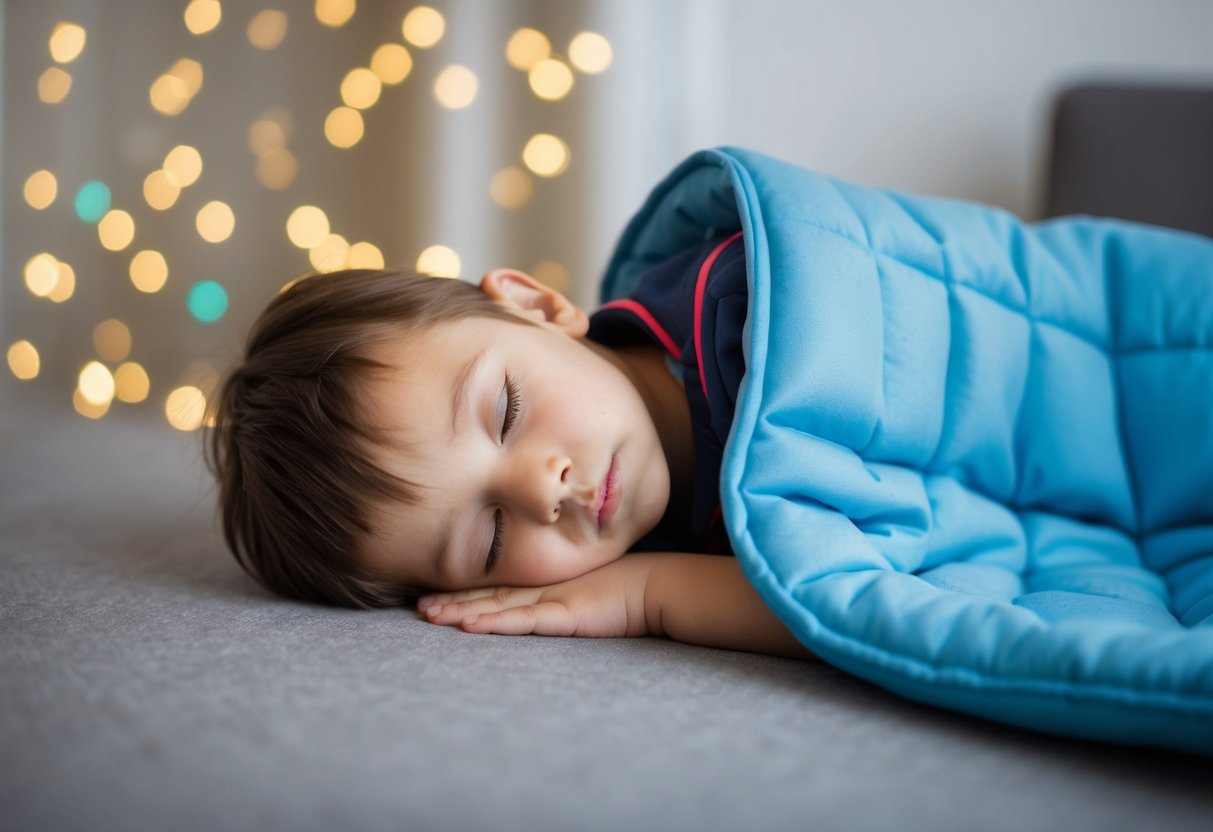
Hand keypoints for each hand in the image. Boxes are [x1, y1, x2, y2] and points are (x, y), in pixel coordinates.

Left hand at [416, 555, 653, 638]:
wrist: (657, 587)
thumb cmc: (627, 591)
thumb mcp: (587, 594)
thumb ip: (564, 598)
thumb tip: (550, 605)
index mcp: (545, 584)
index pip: (497, 589)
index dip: (465, 592)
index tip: (433, 595)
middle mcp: (541, 589)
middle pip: (488, 596)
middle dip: (451, 601)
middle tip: (418, 606)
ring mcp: (551, 600)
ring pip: (497, 606)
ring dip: (461, 611)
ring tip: (429, 615)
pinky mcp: (564, 615)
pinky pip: (523, 621)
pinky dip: (494, 622)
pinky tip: (470, 625)